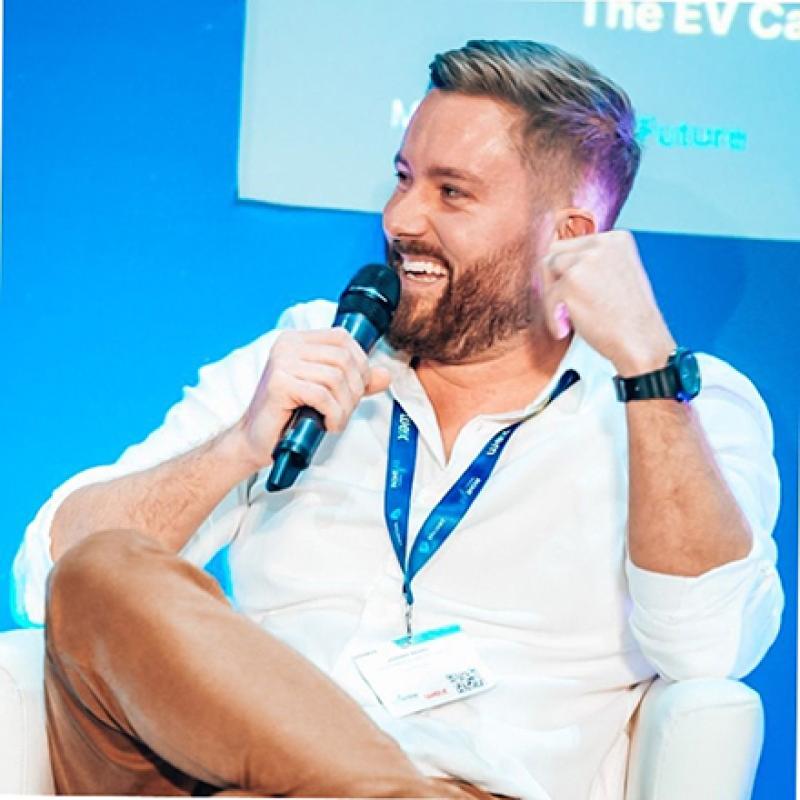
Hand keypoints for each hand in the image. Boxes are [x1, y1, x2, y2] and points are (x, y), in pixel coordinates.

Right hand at [237, 328, 390, 468]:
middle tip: (345, 410)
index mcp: (298, 340)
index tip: (357, 389)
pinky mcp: (279, 383)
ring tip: (336, 419)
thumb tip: (386, 375)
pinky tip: (327, 424)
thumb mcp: (328, 393)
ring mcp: (281, 362)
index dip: (360, 363)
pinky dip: (333, 413)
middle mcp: (288, 345)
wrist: (257, 440)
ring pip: (336, 378)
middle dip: (354, 389)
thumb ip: (355, 382)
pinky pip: (322, 395)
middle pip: (343, 358)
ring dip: (344, 405)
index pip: (343, 338)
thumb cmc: (290, 416)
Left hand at [538, 230, 675, 374]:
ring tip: (567, 316)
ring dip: (552, 294)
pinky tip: (566, 329)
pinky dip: (553, 317)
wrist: (641, 341)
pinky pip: (547, 296)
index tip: (575, 292)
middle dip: (556, 278)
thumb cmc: (630, 318)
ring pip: (547, 268)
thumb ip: (594, 263)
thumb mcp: (619, 275)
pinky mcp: (571, 281)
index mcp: (616, 239)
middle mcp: (602, 243)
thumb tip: (559, 262)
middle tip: (565, 305)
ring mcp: (585, 260)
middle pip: (556, 251)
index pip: (575, 244)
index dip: (568, 271)